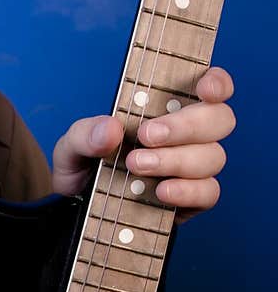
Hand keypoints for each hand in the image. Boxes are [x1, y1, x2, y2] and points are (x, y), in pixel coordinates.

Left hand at [51, 67, 235, 220]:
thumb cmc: (84, 165)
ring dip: (176, 159)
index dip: (217, 83)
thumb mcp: (72, 145)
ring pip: (213, 156)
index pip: (210, 87)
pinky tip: (161, 191)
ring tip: (137, 165)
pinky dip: (187, 190)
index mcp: (166, 107)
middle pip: (219, 119)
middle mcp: (187, 134)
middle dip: (185, 125)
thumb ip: (87, 133)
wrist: (76, 208)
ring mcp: (192, 167)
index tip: (204, 88)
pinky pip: (208, 192)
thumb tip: (111, 128)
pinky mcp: (191, 200)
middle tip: (147, 135)